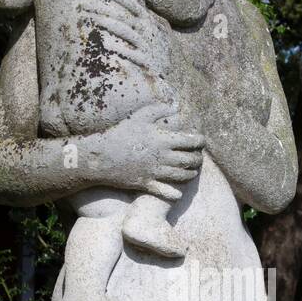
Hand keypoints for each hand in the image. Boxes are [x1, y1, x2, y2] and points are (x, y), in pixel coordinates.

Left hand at [84, 0, 172, 74]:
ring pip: (125, 30)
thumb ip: (140, 19)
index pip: (129, 2)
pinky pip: (130, 52)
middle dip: (103, 8)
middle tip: (84, 5)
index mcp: (147, 20)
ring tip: (92, 19)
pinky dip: (118, 47)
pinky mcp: (145, 60)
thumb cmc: (154, 51)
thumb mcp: (152, 31)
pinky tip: (104, 44)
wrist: (166, 75)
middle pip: (122, 15)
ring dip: (108, 23)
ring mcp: (146, 45)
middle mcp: (147, 30)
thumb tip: (123, 5)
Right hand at [86, 103, 203, 199]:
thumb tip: (176, 107)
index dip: (200, 141)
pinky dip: (174, 193)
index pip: (191, 141)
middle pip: (189, 160)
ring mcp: (155, 172)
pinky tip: (178, 193)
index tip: (201, 141)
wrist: (100, 156)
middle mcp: (162, 157)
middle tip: (199, 157)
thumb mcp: (139, 116)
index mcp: (162, 139)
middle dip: (198, 159)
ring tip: (193, 172)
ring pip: (181, 176)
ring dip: (191, 174)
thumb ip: (159, 109)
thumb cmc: (120, 133)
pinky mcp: (146, 183)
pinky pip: (165, 192)